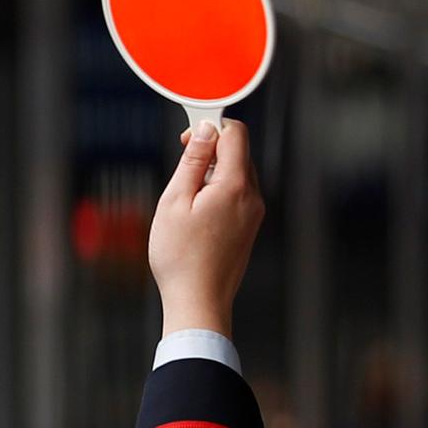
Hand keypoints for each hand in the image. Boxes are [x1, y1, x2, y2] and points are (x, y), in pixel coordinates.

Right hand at [147, 119, 262, 336]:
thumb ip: (192, 161)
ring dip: (213, 173)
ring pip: (238, 174)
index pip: (235, 134)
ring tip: (187, 198)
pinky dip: (218, 192)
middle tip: (182, 166)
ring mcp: (253, 214)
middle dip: (210, 150)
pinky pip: (237, 196)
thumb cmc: (181, 257)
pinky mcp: (249, 228)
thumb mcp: (174, 201)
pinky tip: (197, 214)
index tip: (187, 136)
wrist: (198, 302)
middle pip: (238, 153)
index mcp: (235, 186)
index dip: (210, 126)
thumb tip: (206, 132)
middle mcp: (252, 197)